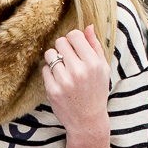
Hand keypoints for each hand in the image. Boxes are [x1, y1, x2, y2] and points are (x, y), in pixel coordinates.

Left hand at [41, 25, 111, 147]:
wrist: (87, 121)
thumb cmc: (97, 92)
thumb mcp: (103, 69)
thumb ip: (95, 46)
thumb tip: (89, 26)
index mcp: (93, 63)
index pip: (74, 35)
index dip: (73, 39)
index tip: (75, 47)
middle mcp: (79, 71)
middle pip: (60, 42)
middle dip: (62, 47)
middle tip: (68, 58)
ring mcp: (64, 81)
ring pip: (50, 55)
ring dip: (54, 59)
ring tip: (63, 69)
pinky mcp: (53, 90)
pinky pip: (44, 70)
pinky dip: (50, 73)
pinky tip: (59, 80)